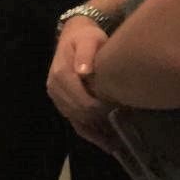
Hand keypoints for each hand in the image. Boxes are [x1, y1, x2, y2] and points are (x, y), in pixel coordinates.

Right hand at [47, 18, 114, 146]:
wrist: (73, 35)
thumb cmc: (85, 37)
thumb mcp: (89, 39)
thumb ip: (86, 54)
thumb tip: (83, 72)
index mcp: (61, 75)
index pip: (82, 101)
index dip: (102, 109)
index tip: (122, 109)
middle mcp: (55, 88)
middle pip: (80, 114)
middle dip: (102, 121)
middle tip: (125, 122)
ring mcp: (57, 97)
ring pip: (77, 121)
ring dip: (97, 132)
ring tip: (118, 140)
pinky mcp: (61, 102)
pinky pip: (74, 123)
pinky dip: (90, 134)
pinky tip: (106, 143)